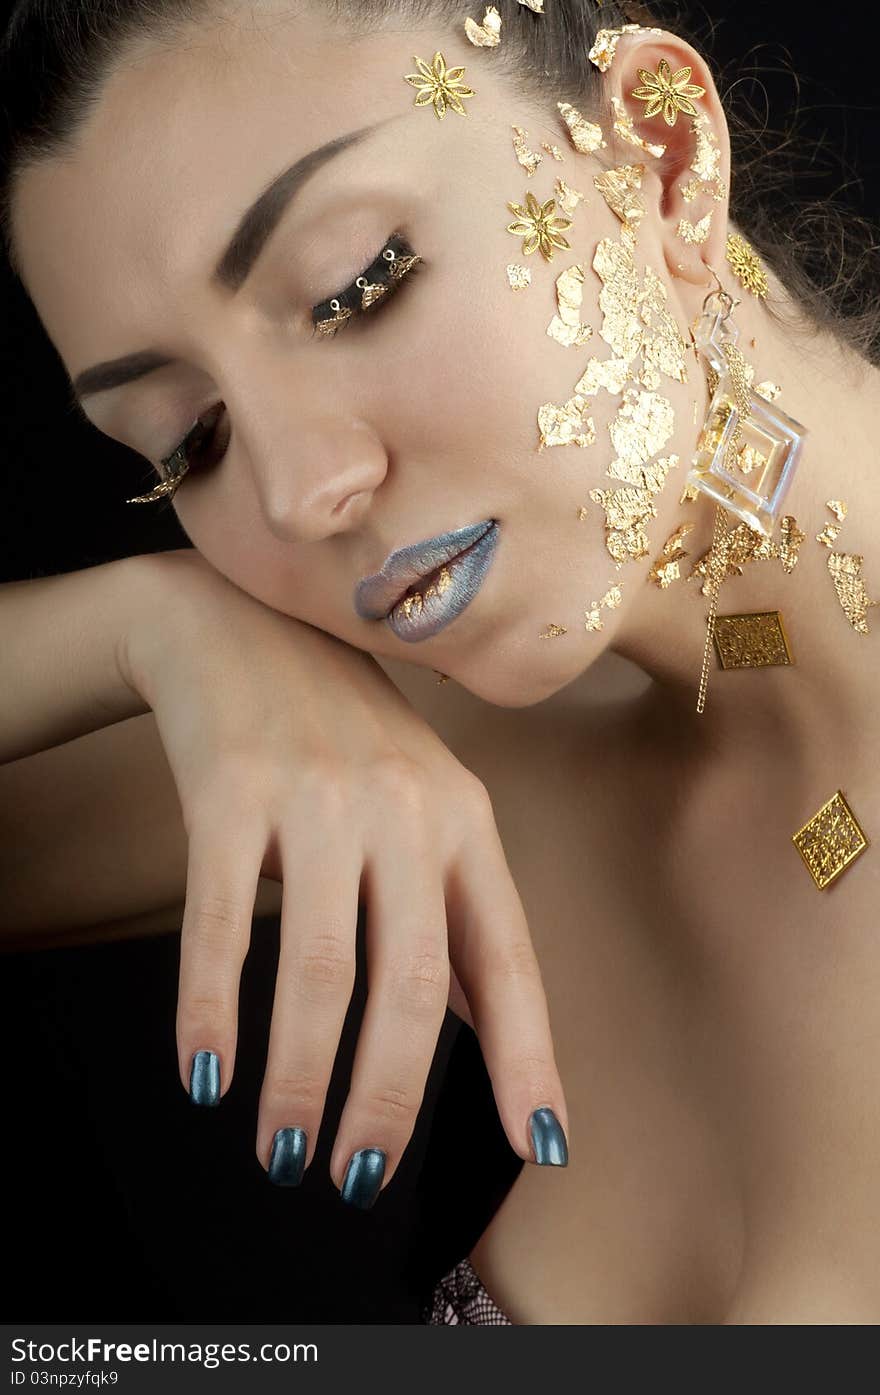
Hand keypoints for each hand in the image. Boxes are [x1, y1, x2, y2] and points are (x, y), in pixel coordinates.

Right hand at [121, 548, 568, 1200]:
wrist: (242, 626)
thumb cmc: (345, 736)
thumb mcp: (424, 809)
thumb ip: (452, 916)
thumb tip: (484, 1034)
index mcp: (464, 823)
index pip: (508, 958)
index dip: (527, 1056)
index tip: (541, 1145)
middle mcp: (403, 810)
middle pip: (410, 982)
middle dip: (388, 1096)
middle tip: (359, 1178)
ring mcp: (317, 799)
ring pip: (316, 967)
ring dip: (299, 1076)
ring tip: (282, 1154)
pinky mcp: (231, 792)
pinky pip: (219, 922)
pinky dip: (211, 1009)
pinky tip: (206, 1076)